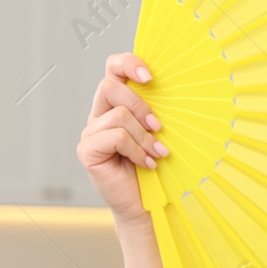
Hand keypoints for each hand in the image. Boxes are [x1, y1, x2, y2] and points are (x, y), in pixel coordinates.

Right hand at [76, 52, 168, 226]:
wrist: (147, 204)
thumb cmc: (156, 167)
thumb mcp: (160, 133)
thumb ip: (157, 111)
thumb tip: (178, 88)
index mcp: (116, 104)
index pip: (113, 69)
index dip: (128, 64)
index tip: (151, 78)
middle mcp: (99, 115)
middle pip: (110, 86)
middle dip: (140, 104)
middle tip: (159, 127)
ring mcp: (91, 133)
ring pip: (119, 116)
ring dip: (144, 137)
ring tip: (157, 154)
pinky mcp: (88, 151)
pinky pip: (115, 137)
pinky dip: (137, 150)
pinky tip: (147, 164)